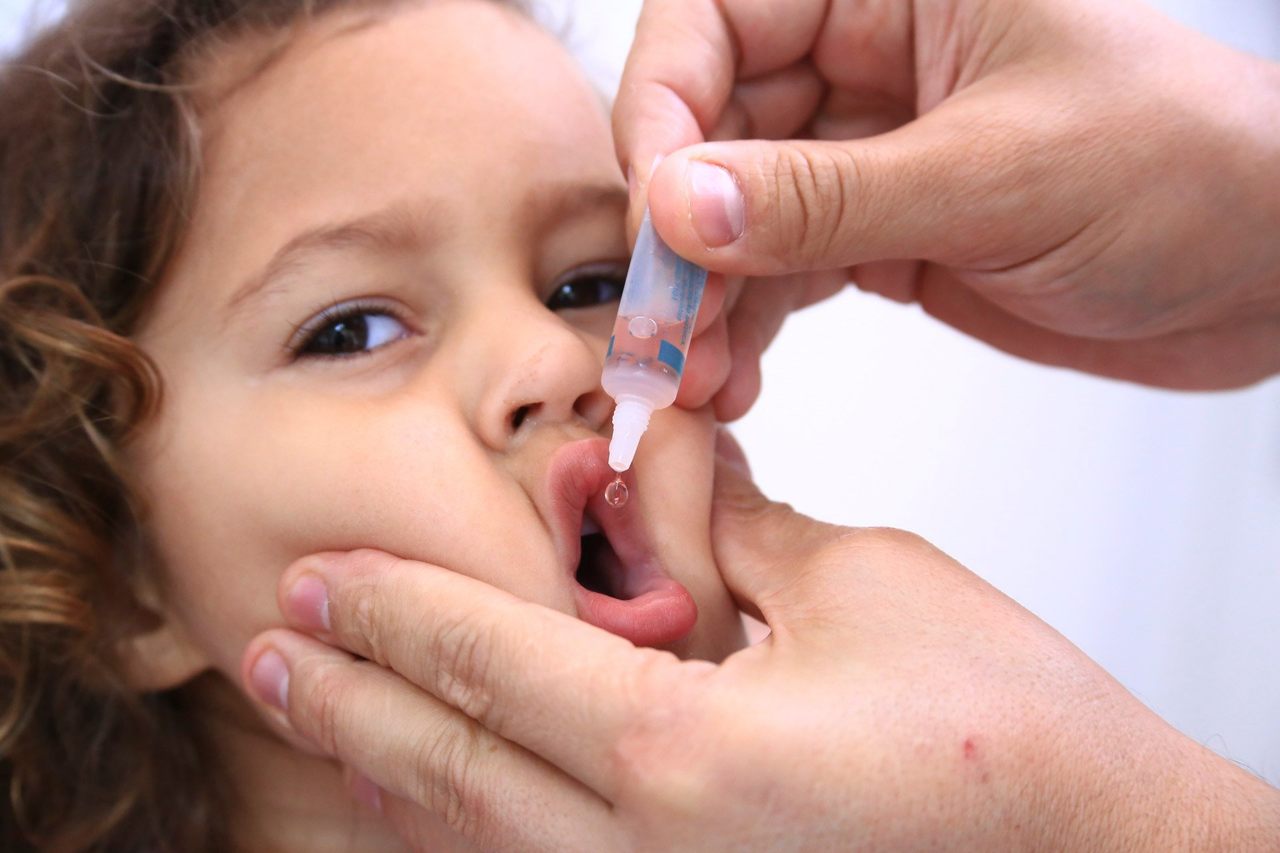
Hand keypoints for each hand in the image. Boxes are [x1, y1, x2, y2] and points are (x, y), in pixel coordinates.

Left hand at [242, 436, 1279, 849]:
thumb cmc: (1018, 740)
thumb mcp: (864, 583)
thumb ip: (735, 528)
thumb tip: (660, 481)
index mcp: (685, 758)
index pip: (494, 662)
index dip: (396, 612)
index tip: (321, 581)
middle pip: (454, 768)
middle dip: (350, 704)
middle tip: (269, 654)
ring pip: (486, 843)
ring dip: (396, 777)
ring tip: (324, 730)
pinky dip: (480, 836)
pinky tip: (445, 806)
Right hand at [616, 0, 1279, 392]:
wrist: (1270, 273)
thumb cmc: (1190, 170)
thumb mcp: (1000, 176)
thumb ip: (827, 195)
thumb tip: (681, 205)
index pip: (718, 17)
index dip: (665, 110)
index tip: (658, 215)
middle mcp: (867, 58)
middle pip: (711, 125)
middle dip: (678, 233)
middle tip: (664, 328)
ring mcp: (867, 152)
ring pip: (735, 211)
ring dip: (704, 297)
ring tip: (694, 379)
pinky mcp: (878, 232)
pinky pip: (779, 272)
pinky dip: (747, 327)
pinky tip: (735, 379)